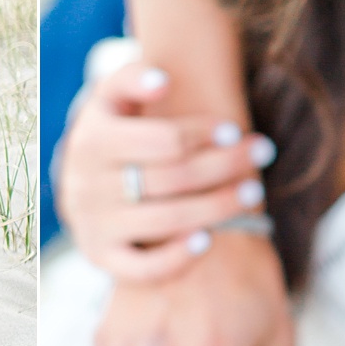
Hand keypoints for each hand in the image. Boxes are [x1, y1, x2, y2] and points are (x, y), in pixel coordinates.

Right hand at [55, 62, 274, 281]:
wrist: (81, 182)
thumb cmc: (115, 131)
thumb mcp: (111, 97)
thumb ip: (132, 78)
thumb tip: (163, 80)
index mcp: (91, 138)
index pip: (162, 140)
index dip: (203, 133)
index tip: (235, 129)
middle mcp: (86, 184)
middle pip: (171, 178)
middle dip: (224, 165)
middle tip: (263, 153)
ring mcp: (93, 223)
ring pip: (165, 220)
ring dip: (217, 207)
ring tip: (255, 192)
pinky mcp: (100, 256)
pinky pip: (141, 268)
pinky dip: (176, 257)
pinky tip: (208, 240)